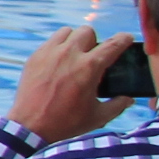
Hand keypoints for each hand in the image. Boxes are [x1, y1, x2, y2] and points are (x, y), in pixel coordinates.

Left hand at [7, 25, 134, 142]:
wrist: (30, 127)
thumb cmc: (66, 123)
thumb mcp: (98, 116)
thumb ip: (118, 105)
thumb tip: (129, 99)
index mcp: (89, 67)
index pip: (113, 44)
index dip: (124, 39)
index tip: (127, 39)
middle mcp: (69, 54)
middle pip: (87, 31)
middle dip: (94, 41)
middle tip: (93, 56)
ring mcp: (49, 53)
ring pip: (67, 32)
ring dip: (74, 40)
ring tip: (75, 56)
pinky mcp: (34, 57)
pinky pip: (50, 41)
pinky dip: (57, 47)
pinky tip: (59, 62)